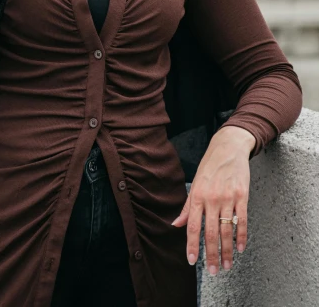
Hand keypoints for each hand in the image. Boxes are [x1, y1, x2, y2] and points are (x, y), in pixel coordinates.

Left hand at [170, 125, 254, 274]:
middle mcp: (212, 198)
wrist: (228, 147)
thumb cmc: (210, 166)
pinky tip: (240, 248)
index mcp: (197, 195)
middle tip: (213, 271)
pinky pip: (242, 220)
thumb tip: (176, 224)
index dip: (192, 245)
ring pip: (227, 230)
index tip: (192, 260)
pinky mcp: (242, 196)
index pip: (192, 226)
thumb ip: (187, 206)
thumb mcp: (195, 183)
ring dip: (227, 251)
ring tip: (226, 265)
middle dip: (211, 254)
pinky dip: (241, 236)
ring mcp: (228, 197)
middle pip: (211, 232)